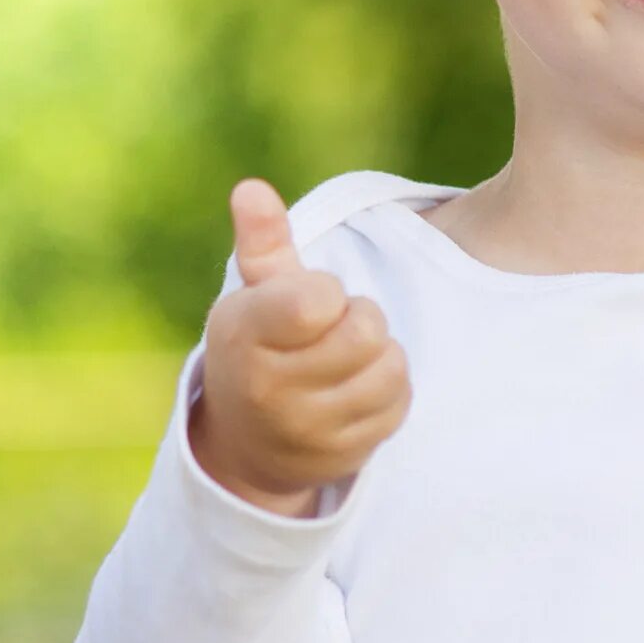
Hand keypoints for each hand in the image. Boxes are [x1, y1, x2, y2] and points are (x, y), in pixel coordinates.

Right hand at [189, 178, 409, 516]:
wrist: (248, 444)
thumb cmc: (258, 347)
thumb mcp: (254, 294)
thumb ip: (263, 240)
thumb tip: (252, 187)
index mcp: (244, 335)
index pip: (318, 300)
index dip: (327, 291)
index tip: (310, 302)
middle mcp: (271, 389)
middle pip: (366, 331)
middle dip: (360, 318)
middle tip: (335, 327)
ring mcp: (308, 429)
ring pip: (389, 367)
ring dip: (380, 353)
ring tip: (350, 356)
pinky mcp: (345, 455)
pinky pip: (399, 404)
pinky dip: (389, 389)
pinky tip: (359, 386)